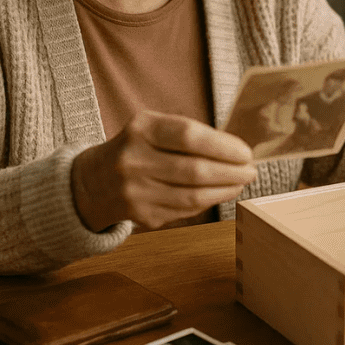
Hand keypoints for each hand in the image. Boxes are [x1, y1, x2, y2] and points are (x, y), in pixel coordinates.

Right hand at [71, 111, 256, 231]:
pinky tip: (221, 193)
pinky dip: (208, 201)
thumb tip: (236, 149)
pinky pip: (185, 210)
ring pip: (192, 195)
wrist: (93, 181)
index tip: (246, 152)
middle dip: (230, 172)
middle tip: (251, 170)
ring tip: (241, 182)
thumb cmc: (137, 148)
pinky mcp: (141, 215)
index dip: (223, 146)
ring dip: (225, 190)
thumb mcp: (153, 128)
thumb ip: (189, 135)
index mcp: (141, 130)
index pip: (188, 136)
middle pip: (194, 170)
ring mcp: (135, 191)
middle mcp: (134, 160)